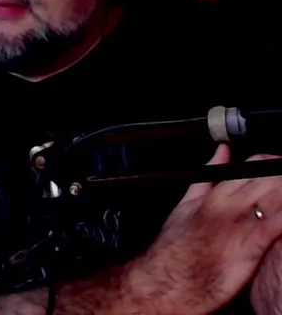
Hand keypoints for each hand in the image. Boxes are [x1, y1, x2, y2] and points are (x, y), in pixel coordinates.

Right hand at [125, 146, 281, 314]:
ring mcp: (239, 224)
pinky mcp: (249, 247)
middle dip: (281, 177)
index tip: (280, 168)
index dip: (273, 164)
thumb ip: (209, 178)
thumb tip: (222, 153)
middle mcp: (229, 205)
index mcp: (217, 194)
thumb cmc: (175, 248)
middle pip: (269, 177)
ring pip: (273, 194)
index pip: (255, 166)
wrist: (164, 281)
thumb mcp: (187, 205)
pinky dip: (281, 218)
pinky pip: (275, 225)